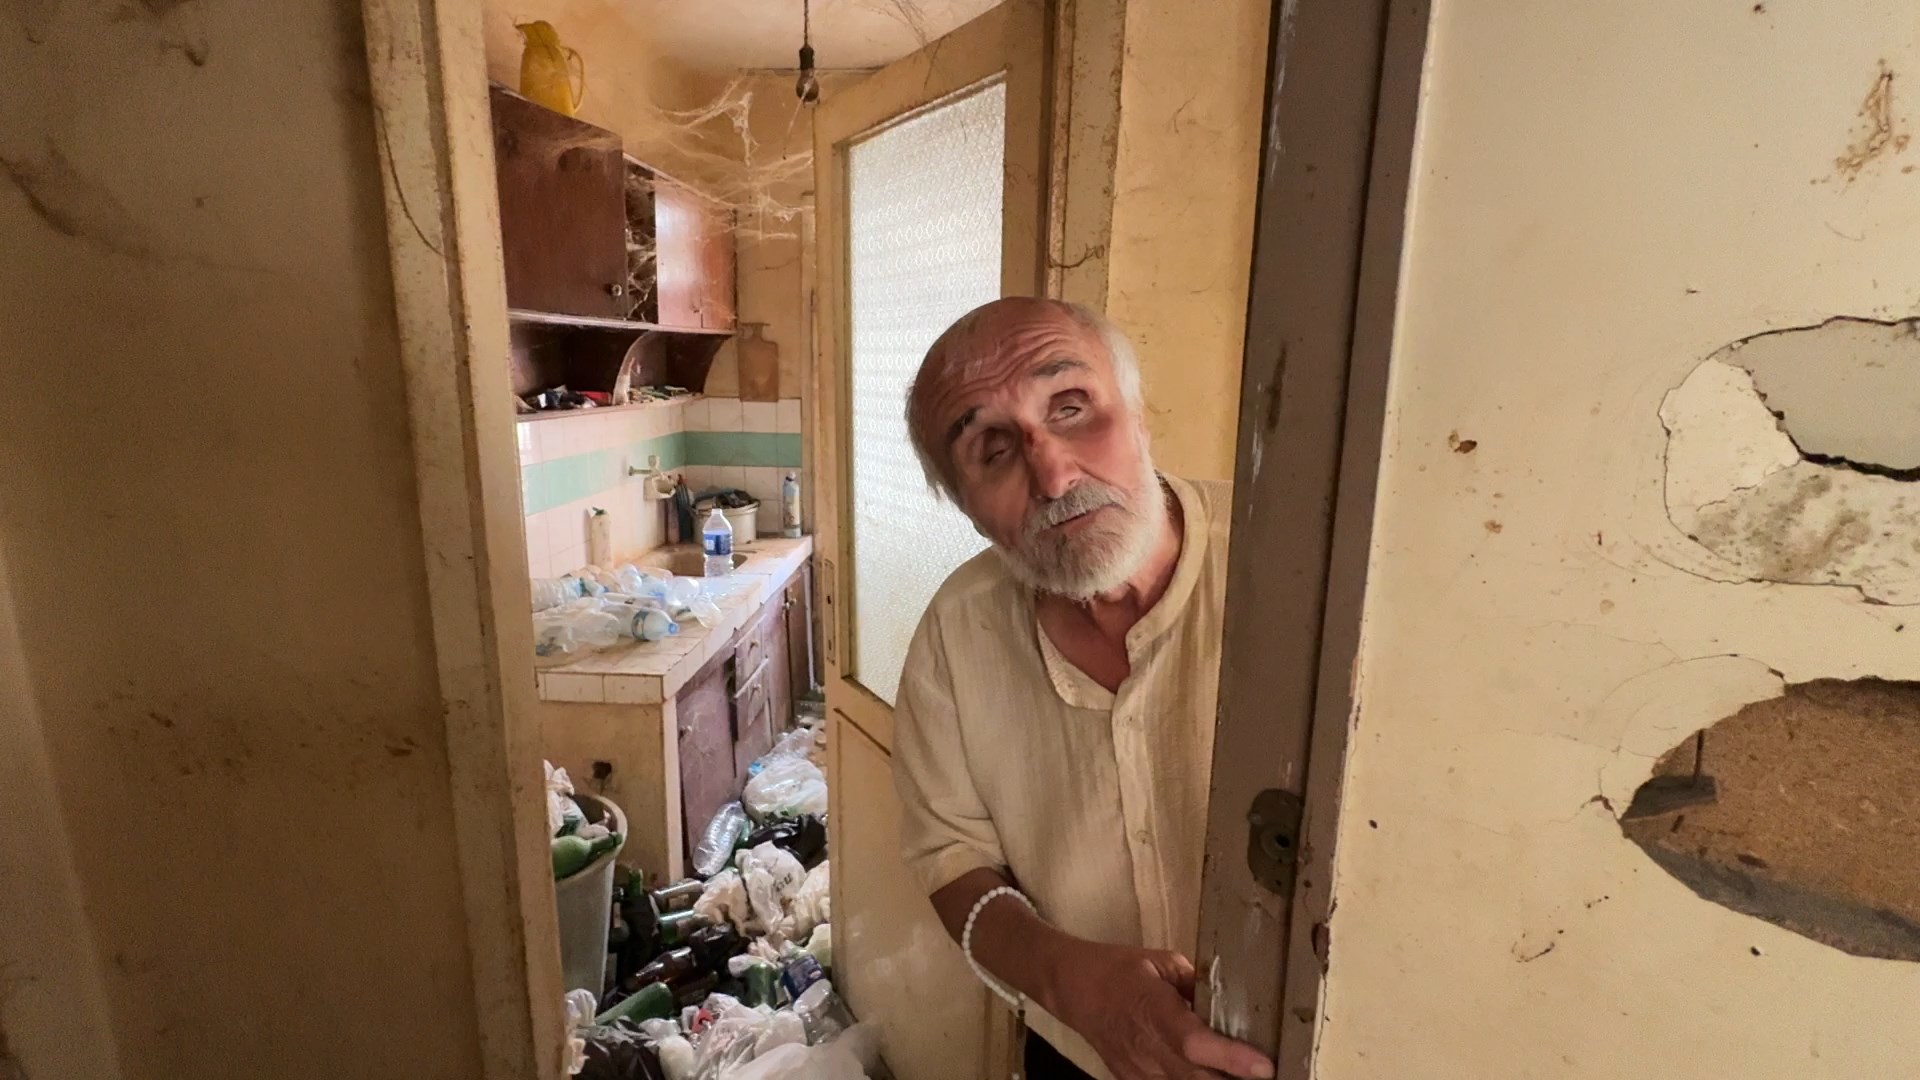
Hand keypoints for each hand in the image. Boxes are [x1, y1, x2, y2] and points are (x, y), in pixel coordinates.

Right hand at [1047, 941, 1273, 1079]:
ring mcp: (1138, 1071)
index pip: (1193, 1042)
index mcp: (1152, 1007)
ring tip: (1248, 1077)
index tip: (1265, 1066)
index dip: (1230, 1057)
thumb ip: (1197, 984)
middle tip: (1275, 1077)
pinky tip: (1219, 1077)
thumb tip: (1234, 1000)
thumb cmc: (1119, 969)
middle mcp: (1145, 1047)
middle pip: (1196, 1079)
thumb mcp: (1161, 962)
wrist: (1073, 989)